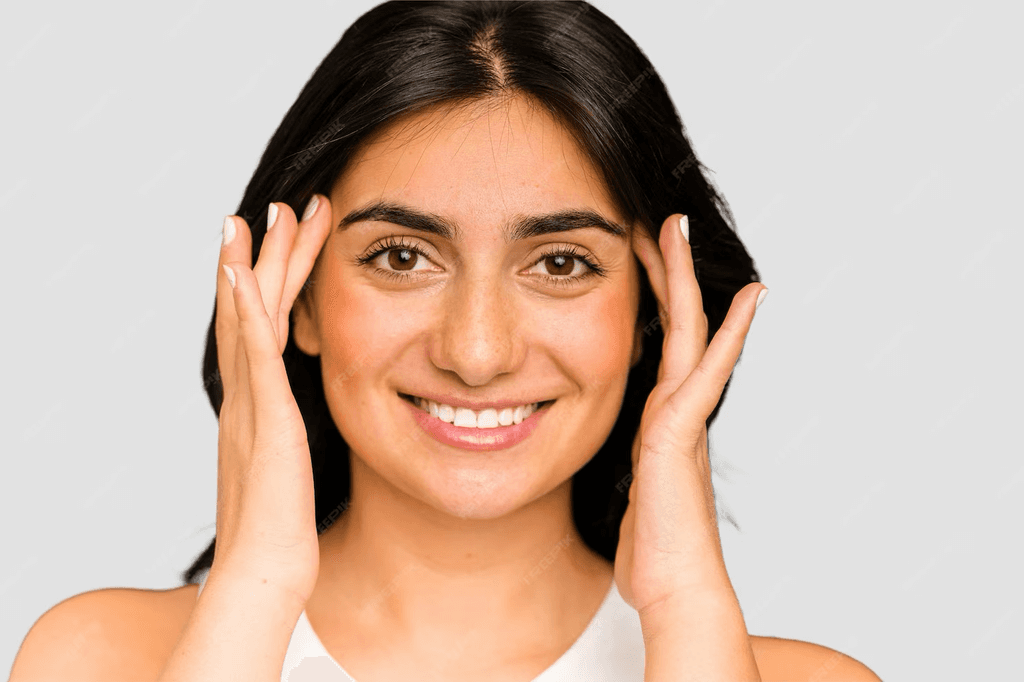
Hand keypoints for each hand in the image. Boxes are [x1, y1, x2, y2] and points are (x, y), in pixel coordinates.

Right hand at [212, 196, 332, 604]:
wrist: (265, 572)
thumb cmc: (279, 533)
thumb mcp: (287, 472)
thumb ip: (290, 442)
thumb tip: (298, 434)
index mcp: (255, 407)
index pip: (260, 331)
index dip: (268, 285)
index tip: (282, 243)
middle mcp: (246, 397)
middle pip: (250, 312)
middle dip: (264, 258)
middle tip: (274, 208)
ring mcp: (251, 405)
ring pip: (248, 320)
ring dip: (253, 265)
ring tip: (257, 216)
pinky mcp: (266, 419)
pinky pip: (255, 354)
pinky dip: (247, 310)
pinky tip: (241, 271)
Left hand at [614, 213, 766, 616]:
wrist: (674, 590)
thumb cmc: (653, 551)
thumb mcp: (631, 493)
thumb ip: (635, 468)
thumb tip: (633, 469)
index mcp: (658, 419)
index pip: (657, 344)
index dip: (654, 299)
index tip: (644, 257)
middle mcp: (675, 410)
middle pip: (676, 324)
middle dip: (669, 271)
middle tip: (665, 221)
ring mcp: (682, 418)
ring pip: (688, 334)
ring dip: (685, 280)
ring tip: (682, 230)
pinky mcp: (680, 433)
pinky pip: (704, 371)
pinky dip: (730, 334)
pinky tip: (746, 300)